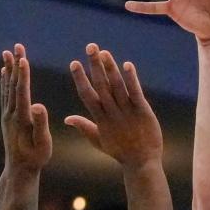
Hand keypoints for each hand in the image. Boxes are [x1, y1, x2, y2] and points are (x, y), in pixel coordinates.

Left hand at [0, 43, 51, 173]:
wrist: (19, 169)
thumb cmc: (36, 158)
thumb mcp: (42, 144)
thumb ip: (40, 124)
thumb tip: (38, 105)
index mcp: (22, 118)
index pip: (22, 92)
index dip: (23, 75)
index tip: (23, 58)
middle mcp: (11, 114)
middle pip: (14, 84)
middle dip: (16, 64)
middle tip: (17, 46)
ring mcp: (7, 115)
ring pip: (8, 86)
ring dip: (9, 68)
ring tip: (7, 52)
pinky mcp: (7, 117)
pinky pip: (5, 94)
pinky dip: (5, 80)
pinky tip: (4, 72)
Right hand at [65, 44, 162, 167]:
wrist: (142, 163)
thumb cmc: (120, 151)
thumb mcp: (98, 140)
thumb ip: (84, 126)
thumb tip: (67, 118)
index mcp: (100, 119)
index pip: (87, 94)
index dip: (80, 78)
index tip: (74, 62)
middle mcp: (112, 113)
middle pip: (101, 85)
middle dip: (95, 65)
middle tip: (90, 47)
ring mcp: (127, 111)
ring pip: (117, 86)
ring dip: (110, 68)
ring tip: (104, 52)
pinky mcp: (143, 111)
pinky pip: (135, 92)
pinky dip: (131, 79)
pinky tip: (127, 65)